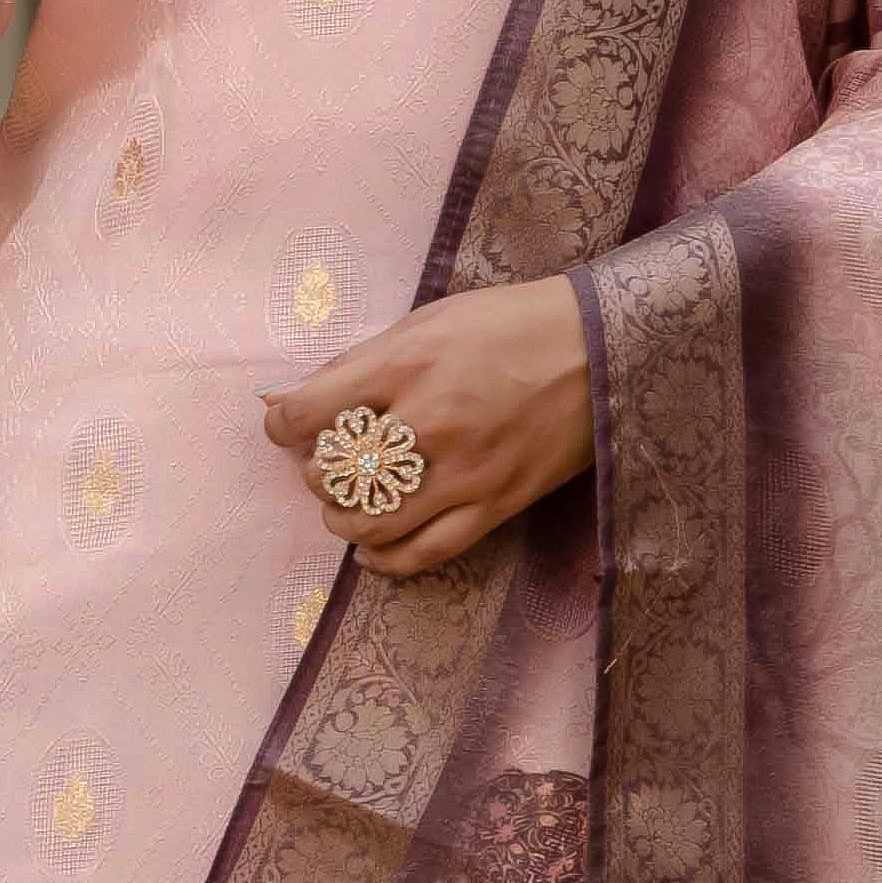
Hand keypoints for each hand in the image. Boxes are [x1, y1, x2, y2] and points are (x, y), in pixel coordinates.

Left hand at [265, 279, 590, 577]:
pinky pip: (425, 552)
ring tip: (348, 507)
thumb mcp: (426, 322)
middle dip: (317, 474)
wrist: (602, 346)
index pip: (306, 414)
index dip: (282, 427)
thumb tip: (279, 400)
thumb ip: (354, 365)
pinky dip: (386, 560)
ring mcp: (464, 470)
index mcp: (405, 364)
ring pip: (370, 523)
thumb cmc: (509, 324)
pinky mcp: (496, 504)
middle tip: (329, 464)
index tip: (287, 429)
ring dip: (343, 521)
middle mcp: (429, 420)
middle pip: (334, 475)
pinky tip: (373, 551)